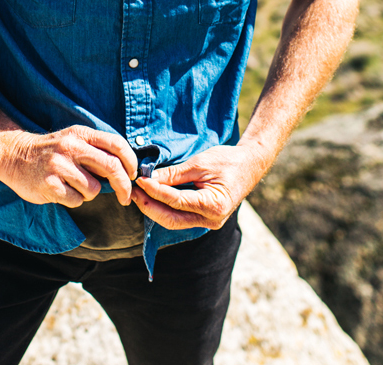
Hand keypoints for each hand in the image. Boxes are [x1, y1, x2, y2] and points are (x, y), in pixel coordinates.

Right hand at [0, 126, 137, 208]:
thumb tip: (126, 170)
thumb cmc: (52, 151)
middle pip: (111, 167)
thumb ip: (96, 150)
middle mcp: (71, 147)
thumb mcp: (73, 140)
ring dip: (89, 193)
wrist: (15, 156)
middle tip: (125, 197)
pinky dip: (74, 200)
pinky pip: (76, 200)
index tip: (133, 175)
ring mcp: (59, 166)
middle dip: (124, 186)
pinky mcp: (50, 185)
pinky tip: (62, 191)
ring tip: (74, 186)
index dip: (131, 161)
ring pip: (93, 189)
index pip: (116, 144)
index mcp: (81, 134)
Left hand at [131, 143, 268, 229]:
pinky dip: (165, 209)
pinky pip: (180, 218)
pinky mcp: (204, 219)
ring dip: (154, 209)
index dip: (155, 191)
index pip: (176, 201)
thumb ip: (174, 173)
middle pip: (171, 219)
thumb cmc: (227, 160)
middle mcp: (211, 220)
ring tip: (138, 194)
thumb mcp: (200, 163)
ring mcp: (208, 222)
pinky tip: (152, 198)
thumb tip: (149, 177)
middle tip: (132, 191)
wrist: (250, 164)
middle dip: (149, 206)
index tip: (140, 180)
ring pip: (173, 222)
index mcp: (213, 205)